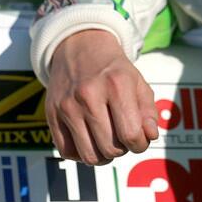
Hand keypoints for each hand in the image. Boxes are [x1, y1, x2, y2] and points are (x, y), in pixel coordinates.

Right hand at [44, 29, 159, 165]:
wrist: (79, 46)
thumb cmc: (112, 68)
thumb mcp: (137, 82)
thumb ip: (148, 112)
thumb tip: (150, 136)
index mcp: (117, 84)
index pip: (131, 134)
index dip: (140, 144)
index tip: (139, 139)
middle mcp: (89, 95)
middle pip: (110, 148)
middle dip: (122, 149)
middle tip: (121, 135)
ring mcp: (67, 105)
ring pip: (89, 156)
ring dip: (103, 155)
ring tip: (107, 140)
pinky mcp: (52, 114)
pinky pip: (67, 152)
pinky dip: (81, 153)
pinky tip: (89, 139)